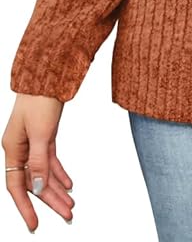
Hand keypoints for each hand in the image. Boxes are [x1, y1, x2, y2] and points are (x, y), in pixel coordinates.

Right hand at [2, 94, 73, 231]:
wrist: (49, 75)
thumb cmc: (40, 99)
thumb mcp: (41, 133)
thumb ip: (38, 161)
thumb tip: (37, 187)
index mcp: (12, 149)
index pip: (17, 186)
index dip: (26, 207)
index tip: (34, 225)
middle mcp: (20, 148)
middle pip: (34, 182)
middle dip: (50, 201)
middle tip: (67, 215)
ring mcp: (32, 142)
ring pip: (44, 173)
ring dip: (57, 189)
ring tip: (70, 204)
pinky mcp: (44, 135)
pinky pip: (50, 160)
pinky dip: (59, 173)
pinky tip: (69, 184)